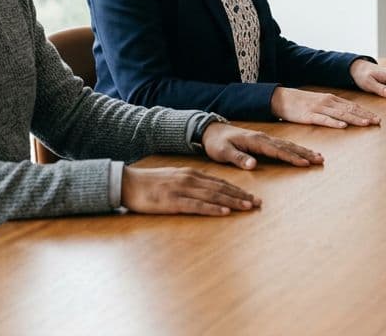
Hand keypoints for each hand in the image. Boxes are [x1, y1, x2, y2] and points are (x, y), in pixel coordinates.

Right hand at [121, 165, 258, 215]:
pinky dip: (212, 209)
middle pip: (221, 188)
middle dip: (241, 196)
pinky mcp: (172, 202)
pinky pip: (197, 206)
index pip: (220, 182)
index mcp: (191, 174)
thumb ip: (190, 182)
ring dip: (233, 202)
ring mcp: (182, 190)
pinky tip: (225, 212)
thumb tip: (207, 189)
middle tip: (258, 203)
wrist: (127, 183)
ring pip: (213, 196)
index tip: (252, 196)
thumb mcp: (173, 178)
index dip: (237, 189)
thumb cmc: (149, 183)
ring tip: (248, 207)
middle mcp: (190, 179)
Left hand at [202, 122, 324, 168]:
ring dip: (304, 151)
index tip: (305, 164)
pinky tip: (303, 153)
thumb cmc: (217, 143)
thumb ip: (238, 158)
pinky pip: (284, 145)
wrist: (211, 131)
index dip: (291, 157)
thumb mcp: (223, 152)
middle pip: (288, 146)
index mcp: (255, 141)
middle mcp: (263, 138)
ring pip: (288, 144)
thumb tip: (253, 165)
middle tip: (320, 160)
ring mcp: (265, 138)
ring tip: (318, 157)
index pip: (277, 150)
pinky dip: (296, 149)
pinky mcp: (264, 141)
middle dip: (305, 153)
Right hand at [270, 87, 380, 127]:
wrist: (281, 98)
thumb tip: (347, 115)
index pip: (352, 106)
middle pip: (349, 110)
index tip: (377, 118)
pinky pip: (324, 120)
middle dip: (365, 116)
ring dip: (354, 119)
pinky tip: (343, 126)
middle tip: (377, 122)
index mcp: (331, 99)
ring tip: (366, 123)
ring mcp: (318, 109)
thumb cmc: (301, 102)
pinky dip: (335, 123)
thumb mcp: (319, 102)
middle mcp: (327, 102)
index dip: (365, 112)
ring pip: (340, 115)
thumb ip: (332, 107)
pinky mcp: (309, 116)